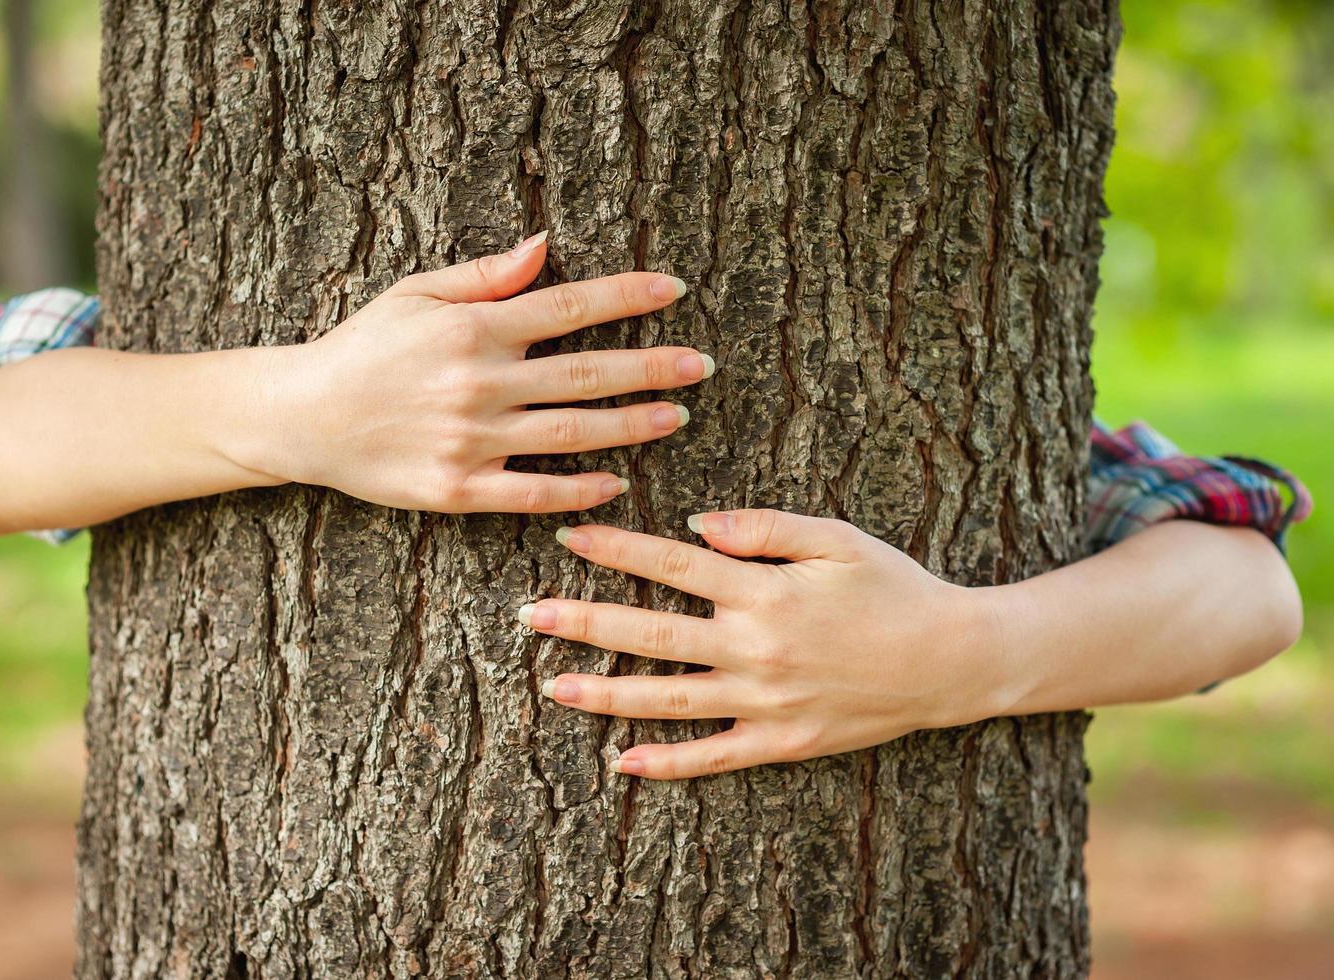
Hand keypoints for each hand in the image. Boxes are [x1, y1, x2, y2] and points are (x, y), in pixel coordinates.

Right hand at [261, 232, 710, 511]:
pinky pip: (531, 493)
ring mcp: (471, 441)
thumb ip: (484, 275)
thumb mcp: (415, 294)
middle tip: (701, 364)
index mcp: (473, 330)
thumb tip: (545, 246)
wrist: (302, 417)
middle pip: (585, 373)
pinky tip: (617, 482)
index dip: (627, 296)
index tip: (674, 289)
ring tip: (677, 416)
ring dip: (631, 425)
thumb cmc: (362, 348)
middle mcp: (479, 384)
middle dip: (651, 366)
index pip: (567, 307)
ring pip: (570, 434)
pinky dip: (577, 490)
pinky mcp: (458, 490)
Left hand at [520, 509, 1004, 778]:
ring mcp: (764, 702)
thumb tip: (693, 525)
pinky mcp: (781, 742)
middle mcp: (753, 649)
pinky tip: (623, 762)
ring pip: (668, 699)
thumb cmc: (893, 587)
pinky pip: (713, 757)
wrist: (952, 659)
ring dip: (605, 694)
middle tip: (528, 616)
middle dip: (584, 623)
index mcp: (762, 591)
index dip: (616, 549)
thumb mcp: (835, 538)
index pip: (670, 565)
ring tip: (552, 687)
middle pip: (650, 634)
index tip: (569, 539)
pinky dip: (668, 763)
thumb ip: (762, 527)